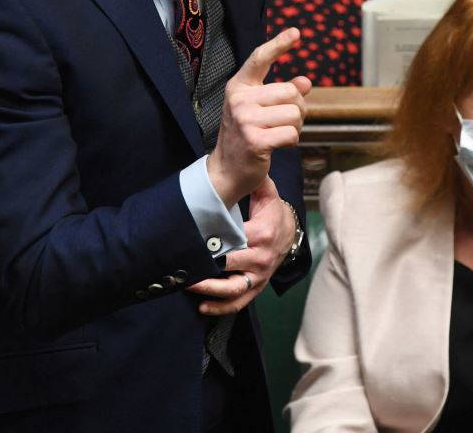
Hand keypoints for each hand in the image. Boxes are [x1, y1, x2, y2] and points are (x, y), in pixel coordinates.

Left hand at [186, 177, 295, 314]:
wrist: (290, 232)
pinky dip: (221, 308)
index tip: (193, 241)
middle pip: (229, 265)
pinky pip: (239, 302)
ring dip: (210, 290)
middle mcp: (261, 257)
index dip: (212, 242)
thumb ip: (254, 181)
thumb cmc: (272, 212)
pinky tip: (203, 307)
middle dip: (205, 266)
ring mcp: (259, 275)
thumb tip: (241, 165)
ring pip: (232, 289)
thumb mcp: (267, 193)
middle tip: (183, 264)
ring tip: (189, 286)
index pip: (233, 238)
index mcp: (262, 233)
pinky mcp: (256, 287)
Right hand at [207, 28, 311, 207]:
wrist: (226, 171)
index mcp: (238, 87)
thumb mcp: (258, 109)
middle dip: (298, 108)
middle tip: (287, 121)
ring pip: (294, 113)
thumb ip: (281, 93)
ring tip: (278, 134)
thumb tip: (306, 82)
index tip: (296, 33)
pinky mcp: (255, 141)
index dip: (279, 44)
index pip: (259, 59)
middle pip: (290, 92)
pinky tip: (276, 146)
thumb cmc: (246, 136)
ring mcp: (245, 120)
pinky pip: (292, 134)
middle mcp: (239, 100)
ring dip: (295, 126)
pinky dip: (291, 141)